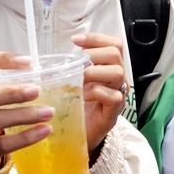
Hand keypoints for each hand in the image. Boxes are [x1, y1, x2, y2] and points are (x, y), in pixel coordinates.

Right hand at [0, 51, 52, 170]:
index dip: (1, 59)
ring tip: (48, 112)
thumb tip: (40, 71)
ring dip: (24, 116)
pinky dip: (26, 137)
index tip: (27, 62)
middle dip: (10, 93)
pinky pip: (3, 144)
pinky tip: (44, 130)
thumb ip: (2, 81)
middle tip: (36, 90)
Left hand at [71, 33, 126, 153]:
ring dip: (94, 72)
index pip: (113, 44)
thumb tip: (54, 58)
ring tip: (79, 79)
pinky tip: (84, 96)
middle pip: (116, 54)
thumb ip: (72, 68)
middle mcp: (117, 79)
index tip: (76, 40)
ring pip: (117, 73)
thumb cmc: (77, 106)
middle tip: (77, 63)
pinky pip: (113, 96)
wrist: (81, 135)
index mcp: (109, 68)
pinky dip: (97, 92)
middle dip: (93, 54)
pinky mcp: (114, 112)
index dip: (96, 39)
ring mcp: (119, 94)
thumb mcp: (74, 82)